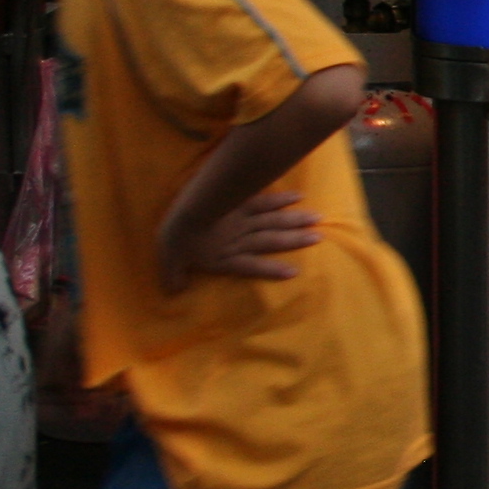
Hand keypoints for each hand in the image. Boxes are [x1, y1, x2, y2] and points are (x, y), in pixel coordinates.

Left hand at [159, 186, 321, 295]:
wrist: (184, 209)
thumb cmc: (175, 237)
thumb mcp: (169, 261)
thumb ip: (174, 277)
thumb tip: (174, 291)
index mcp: (224, 257)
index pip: (252, 265)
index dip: (271, 270)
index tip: (295, 272)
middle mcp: (239, 239)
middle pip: (270, 240)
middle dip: (294, 239)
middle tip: (319, 237)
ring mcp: (242, 219)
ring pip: (273, 221)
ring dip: (295, 220)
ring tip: (318, 218)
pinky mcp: (240, 201)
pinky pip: (265, 200)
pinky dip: (281, 199)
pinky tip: (298, 196)